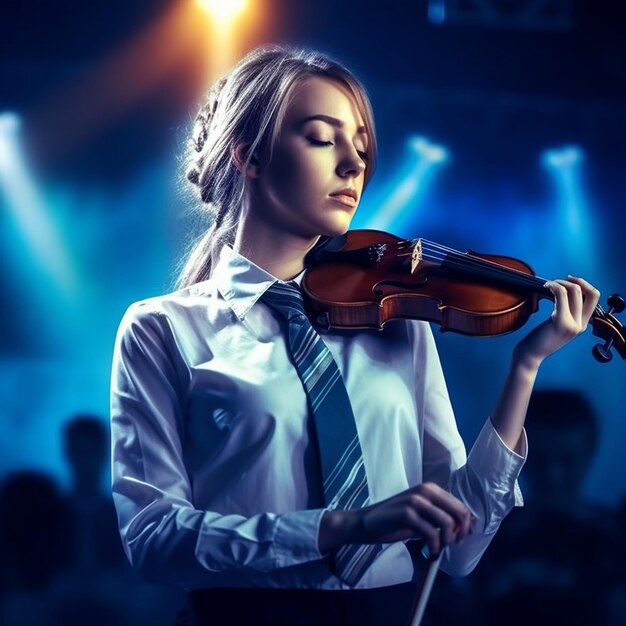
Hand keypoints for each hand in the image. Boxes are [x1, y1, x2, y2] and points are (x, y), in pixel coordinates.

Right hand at [319, 482, 472, 557]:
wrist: (367, 522)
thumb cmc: (395, 521)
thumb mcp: (422, 517)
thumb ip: (441, 518)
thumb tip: (468, 526)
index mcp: (431, 489)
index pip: (460, 505)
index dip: (466, 524)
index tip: (461, 538)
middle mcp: (425, 490)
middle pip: (458, 511)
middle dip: (460, 531)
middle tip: (452, 545)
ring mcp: (415, 500)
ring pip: (447, 522)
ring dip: (446, 541)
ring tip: (437, 549)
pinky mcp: (406, 513)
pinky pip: (431, 532)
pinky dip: (435, 546)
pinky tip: (429, 552)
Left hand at [514, 276, 599, 369]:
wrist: (530, 355)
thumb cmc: (538, 339)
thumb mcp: (557, 324)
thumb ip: (565, 312)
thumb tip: (563, 291)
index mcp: (582, 324)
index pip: (594, 298)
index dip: (584, 285)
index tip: (568, 281)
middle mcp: (581, 325)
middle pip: (590, 293)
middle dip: (575, 281)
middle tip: (558, 280)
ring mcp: (573, 324)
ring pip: (575, 292)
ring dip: (561, 282)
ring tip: (548, 284)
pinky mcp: (561, 322)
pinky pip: (561, 295)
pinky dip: (553, 286)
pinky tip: (544, 287)